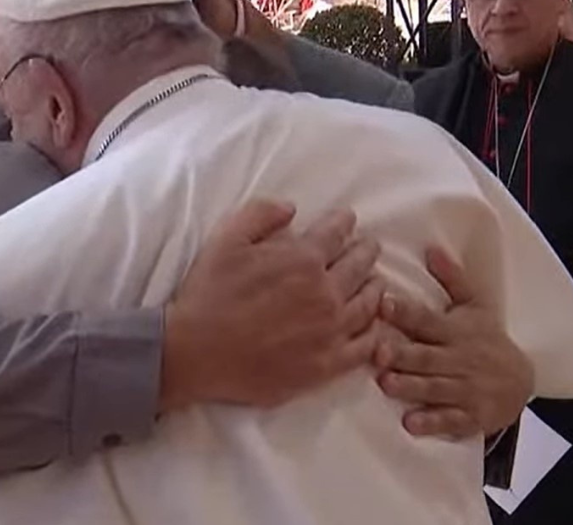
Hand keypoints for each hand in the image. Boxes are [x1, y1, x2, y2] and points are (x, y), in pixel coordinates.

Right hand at [161, 200, 383, 410]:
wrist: (196, 352)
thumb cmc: (208, 294)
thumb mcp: (225, 239)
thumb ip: (260, 214)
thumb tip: (292, 207)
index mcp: (303, 260)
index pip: (336, 233)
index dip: (344, 222)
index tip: (348, 219)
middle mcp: (325, 293)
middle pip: (359, 266)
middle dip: (365, 251)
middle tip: (369, 247)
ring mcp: (330, 332)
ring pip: (368, 305)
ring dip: (375, 288)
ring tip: (376, 282)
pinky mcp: (326, 365)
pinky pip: (363, 347)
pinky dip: (374, 333)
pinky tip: (374, 327)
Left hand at [374, 248, 532, 437]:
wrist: (523, 381)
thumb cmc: (486, 338)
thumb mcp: (474, 306)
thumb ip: (452, 278)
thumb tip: (431, 248)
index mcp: (455, 330)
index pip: (428, 320)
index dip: (406, 312)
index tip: (383, 303)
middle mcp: (459, 359)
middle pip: (427, 357)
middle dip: (403, 355)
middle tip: (378, 351)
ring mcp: (466, 389)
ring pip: (435, 388)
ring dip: (410, 387)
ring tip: (385, 383)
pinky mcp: (471, 417)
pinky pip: (450, 421)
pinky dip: (432, 423)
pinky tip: (410, 424)